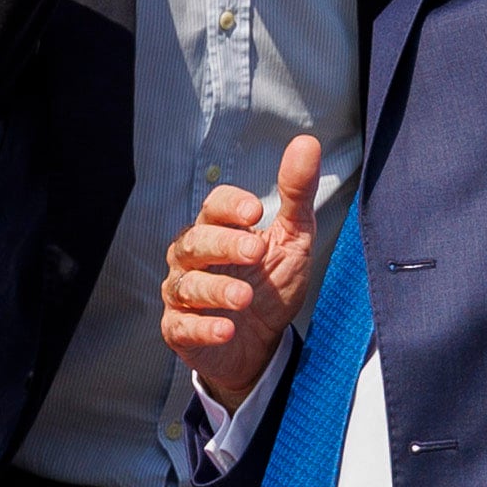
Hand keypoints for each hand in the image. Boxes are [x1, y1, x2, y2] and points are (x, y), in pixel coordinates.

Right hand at [161, 134, 322, 407]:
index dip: (231, 206)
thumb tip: (307, 143)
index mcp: (217, 228)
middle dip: (224, 244)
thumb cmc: (272, 284)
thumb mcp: (293, 239)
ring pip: (186, 284)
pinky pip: (182, 327)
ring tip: (245, 297)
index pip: (213, 206)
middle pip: (195, 241)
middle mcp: (191, 258)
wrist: (262, 344)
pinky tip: (226, 330)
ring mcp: (182, 294)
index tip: (257, 211)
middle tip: (255, 251)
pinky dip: (202, 328)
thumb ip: (296, 195)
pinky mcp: (179, 331)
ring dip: (215, 289)